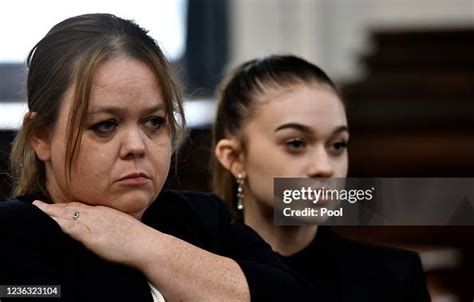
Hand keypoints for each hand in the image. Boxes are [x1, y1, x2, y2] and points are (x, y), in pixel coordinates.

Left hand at [32, 200, 156, 268]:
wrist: (147, 244)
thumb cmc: (140, 238)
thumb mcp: (124, 225)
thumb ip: (113, 224)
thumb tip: (108, 229)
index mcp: (105, 211)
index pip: (81, 206)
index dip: (65, 205)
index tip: (55, 205)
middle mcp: (97, 214)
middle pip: (70, 207)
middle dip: (53, 206)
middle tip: (38, 204)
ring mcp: (94, 224)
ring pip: (67, 215)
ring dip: (50, 212)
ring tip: (37, 209)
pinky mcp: (92, 236)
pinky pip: (71, 228)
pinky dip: (58, 223)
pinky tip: (49, 221)